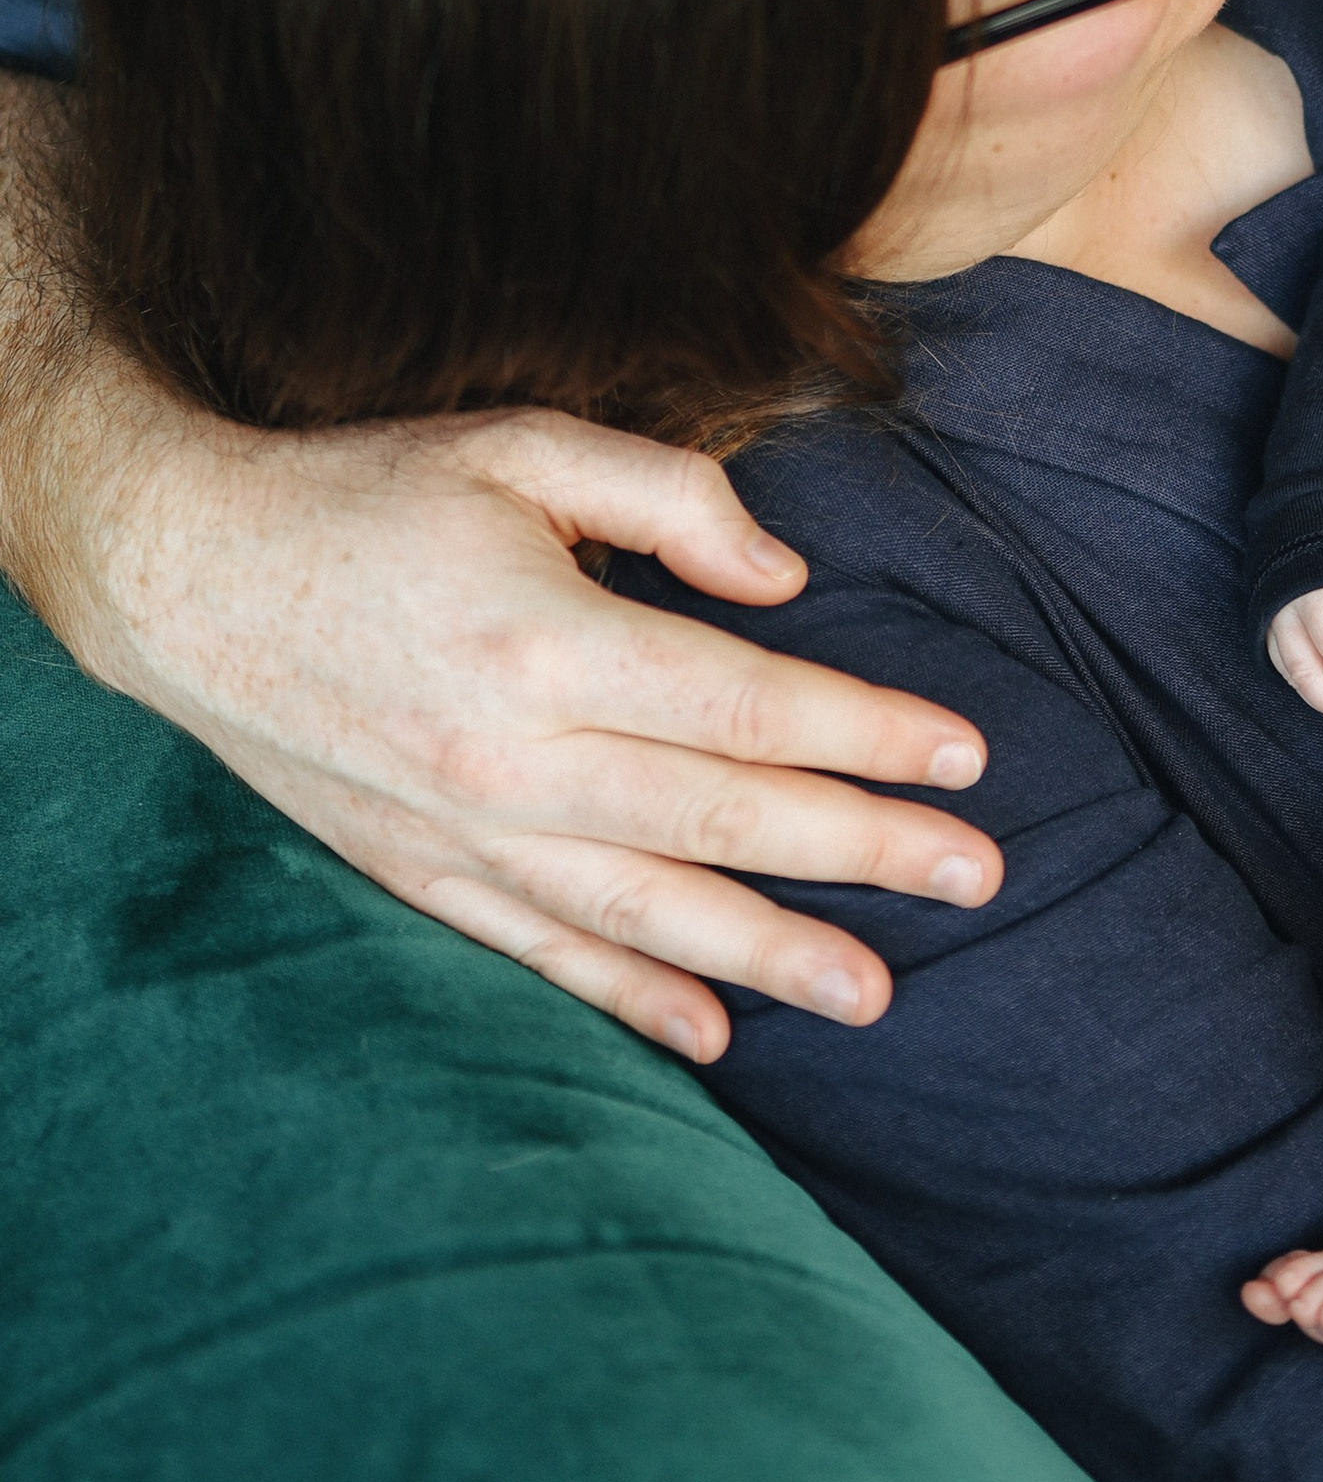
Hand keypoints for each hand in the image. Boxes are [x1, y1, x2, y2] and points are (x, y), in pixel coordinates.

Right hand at [34, 389, 1003, 1061]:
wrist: (183, 576)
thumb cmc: (366, 492)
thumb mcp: (517, 444)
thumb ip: (668, 497)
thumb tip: (787, 578)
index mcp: (546, 643)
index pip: (748, 707)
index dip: (867, 733)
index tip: (966, 755)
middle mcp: (511, 760)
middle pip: (724, 820)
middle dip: (863, 852)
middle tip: (979, 877)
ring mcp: (463, 834)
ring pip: (649, 914)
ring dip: (772, 955)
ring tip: (877, 992)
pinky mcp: (421, 874)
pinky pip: (545, 954)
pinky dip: (631, 1001)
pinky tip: (713, 1037)